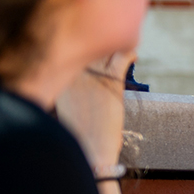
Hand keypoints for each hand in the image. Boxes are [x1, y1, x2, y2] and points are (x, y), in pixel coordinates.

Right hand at [57, 51, 134, 167]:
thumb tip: (83, 86)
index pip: (74, 54)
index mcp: (59, 79)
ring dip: (116, 47)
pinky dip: (130, 53)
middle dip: (100, 45)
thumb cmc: (79, 134)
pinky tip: (133, 55)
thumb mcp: (67, 107)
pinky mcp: (112, 80)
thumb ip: (72, 91)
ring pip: (106, 49)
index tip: (93, 47)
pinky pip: (122, 57)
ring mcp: (93, 75)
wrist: (91, 149)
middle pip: (89, 47)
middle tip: (111, 45)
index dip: (85, 49)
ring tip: (124, 46)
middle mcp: (74, 72)